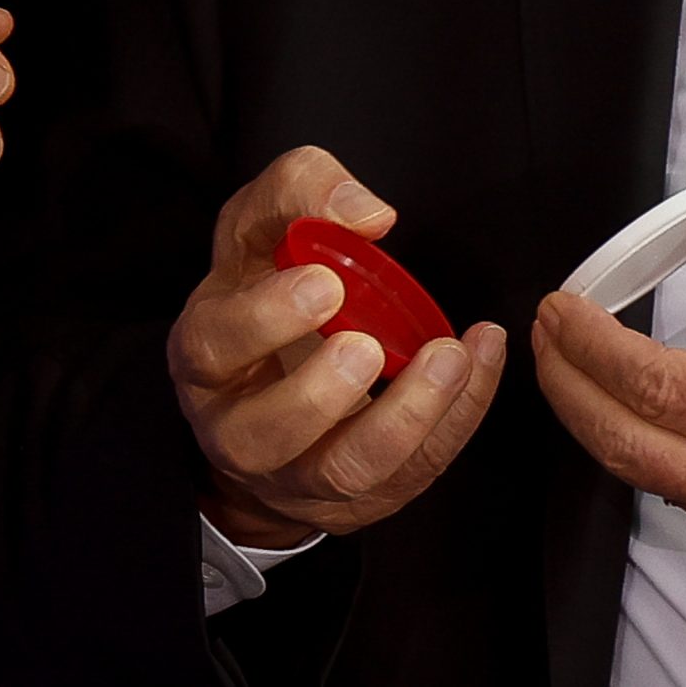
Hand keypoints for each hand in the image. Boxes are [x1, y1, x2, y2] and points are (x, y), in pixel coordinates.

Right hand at [172, 146, 507, 546]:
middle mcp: (239, 427)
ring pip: (343, 470)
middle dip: (321, 392)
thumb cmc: (268, 287)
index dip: (267, 319)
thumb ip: (302, 191)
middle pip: (264, 434)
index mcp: (207, 353)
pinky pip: (411, 471)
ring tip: (446, 359)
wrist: (270, 377)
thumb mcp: (264, 222)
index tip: (326, 282)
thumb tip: (369, 214)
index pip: (215, 344)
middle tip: (369, 345)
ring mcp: (298, 473)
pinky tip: (478, 361)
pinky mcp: (359, 496)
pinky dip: (456, 418)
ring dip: (403, 418)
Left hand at [532, 177, 685, 594]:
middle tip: (546, 336)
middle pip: (621, 443)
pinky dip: (648, 456)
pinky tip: (645, 421)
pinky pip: (682, 502)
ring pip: (644, 478)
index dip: (590, 343)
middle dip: (564, 385)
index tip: (562, 307)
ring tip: (578, 370)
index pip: (651, 384)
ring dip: (599, 422)